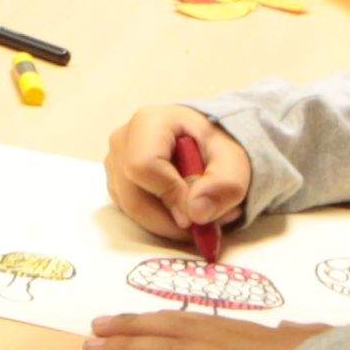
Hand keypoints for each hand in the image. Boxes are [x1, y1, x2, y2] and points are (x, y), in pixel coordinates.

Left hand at [88, 307, 318, 349]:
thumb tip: (292, 328)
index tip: (125, 319)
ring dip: (124, 349)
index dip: (153, 320)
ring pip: (163, 349)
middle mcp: (226, 338)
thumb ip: (297, 334)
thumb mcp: (310, 340)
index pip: (188, 321)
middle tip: (92, 330)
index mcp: (243, 331)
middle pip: (165, 330)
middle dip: (127, 330)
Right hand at [105, 105, 248, 245]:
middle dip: (172, 221)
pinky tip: (184, 211)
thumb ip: (224, 184)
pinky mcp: (116, 183)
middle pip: (133, 196)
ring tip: (203, 215)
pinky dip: (161, 222)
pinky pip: (132, 213)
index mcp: (148, 122)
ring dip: (170, 224)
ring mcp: (114, 162)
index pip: (143, 166)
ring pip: (131, 210)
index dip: (171, 196)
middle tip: (208, 226)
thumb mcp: (235, 160)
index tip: (200, 214)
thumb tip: (196, 214)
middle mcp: (122, 140)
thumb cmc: (216, 146)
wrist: (206, 143)